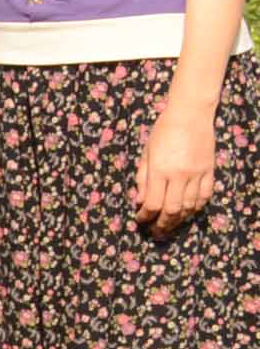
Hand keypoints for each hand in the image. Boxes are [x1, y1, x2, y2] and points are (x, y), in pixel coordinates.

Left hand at [135, 101, 218, 237]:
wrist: (190, 115)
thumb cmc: (162, 132)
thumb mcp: (146, 153)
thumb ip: (142, 179)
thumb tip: (140, 202)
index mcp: (160, 170)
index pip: (153, 203)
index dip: (145, 216)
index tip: (140, 220)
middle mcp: (180, 175)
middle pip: (172, 210)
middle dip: (162, 224)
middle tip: (155, 233)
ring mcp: (197, 174)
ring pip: (190, 206)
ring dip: (179, 220)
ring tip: (169, 226)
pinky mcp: (209, 171)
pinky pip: (204, 196)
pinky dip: (196, 208)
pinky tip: (187, 213)